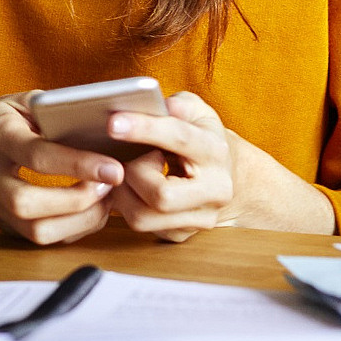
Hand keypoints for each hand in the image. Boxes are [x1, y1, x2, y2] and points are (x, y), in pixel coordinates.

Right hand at [0, 92, 124, 245]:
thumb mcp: (19, 103)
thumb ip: (53, 108)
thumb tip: (100, 121)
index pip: (37, 156)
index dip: (78, 164)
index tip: (114, 168)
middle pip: (29, 203)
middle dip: (78, 200)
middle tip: (110, 186)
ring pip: (34, 231)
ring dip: (79, 221)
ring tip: (105, 200)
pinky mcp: (1, 225)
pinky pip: (39, 239)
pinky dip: (72, 230)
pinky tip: (91, 211)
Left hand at [103, 91, 335, 241]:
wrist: (227, 176)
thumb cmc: (202, 138)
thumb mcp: (198, 112)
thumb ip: (180, 105)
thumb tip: (163, 106)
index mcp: (216, 152)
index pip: (179, 139)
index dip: (144, 129)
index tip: (113, 123)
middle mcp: (215, 191)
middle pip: (161, 196)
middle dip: (134, 174)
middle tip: (128, 157)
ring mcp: (200, 218)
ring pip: (143, 217)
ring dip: (123, 192)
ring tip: (128, 171)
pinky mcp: (181, 235)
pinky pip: (140, 227)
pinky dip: (126, 204)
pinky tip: (131, 187)